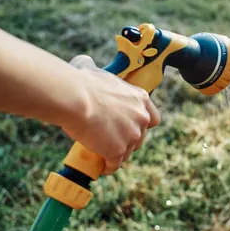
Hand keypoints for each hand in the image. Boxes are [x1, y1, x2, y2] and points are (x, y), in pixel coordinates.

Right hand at [62, 55, 160, 174]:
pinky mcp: (118, 150)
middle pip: (140, 137)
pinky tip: (102, 168)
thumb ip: (93, 68)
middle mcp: (141, 118)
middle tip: (112, 140)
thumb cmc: (82, 82)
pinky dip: (108, 167)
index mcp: (140, 98)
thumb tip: (84, 62)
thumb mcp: (93, 70)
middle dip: (128, 140)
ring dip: (118, 154)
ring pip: (128, 151)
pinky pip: (115, 165)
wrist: (76, 99)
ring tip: (104, 154)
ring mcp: (131, 136)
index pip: (153, 118)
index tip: (133, 127)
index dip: (143, 124)